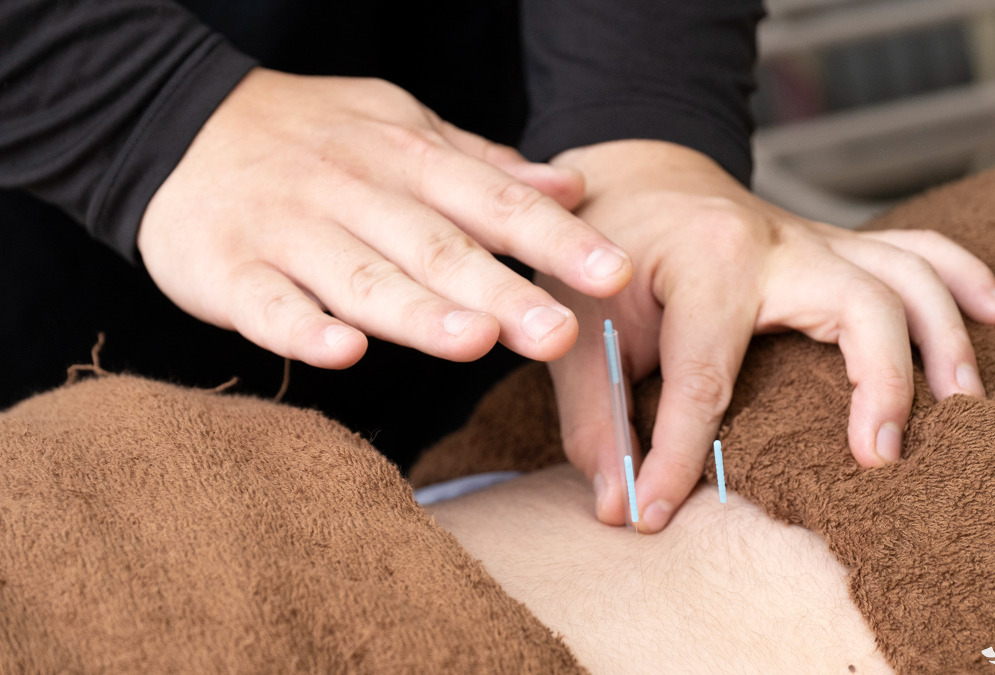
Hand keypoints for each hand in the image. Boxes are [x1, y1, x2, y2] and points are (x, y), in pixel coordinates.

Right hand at [139, 68, 631, 367]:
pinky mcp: (229, 270)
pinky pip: (268, 303)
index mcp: (407, 159)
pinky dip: (301, 327)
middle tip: (563, 332)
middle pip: (437, 248)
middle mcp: (355, 192)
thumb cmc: (313, 137)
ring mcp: (289, 230)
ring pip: (361, 277)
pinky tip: (342, 352)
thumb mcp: (402, 130)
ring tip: (474, 340)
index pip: (493, 201)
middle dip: (502, 292)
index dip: (554, 238)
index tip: (613, 271)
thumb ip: (485, 167)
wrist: (176, 124)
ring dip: (417, 311)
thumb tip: (573, 189)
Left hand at [539, 140, 994, 531]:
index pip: (707, 379)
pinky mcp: (836, 247)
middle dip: (882, 384)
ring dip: (946, 341)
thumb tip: (619, 506)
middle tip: (879, 460)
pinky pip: (920, 250)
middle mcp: (778, 243)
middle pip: (864, 305)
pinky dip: (965, 280)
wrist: (633, 180)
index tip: (658, 514)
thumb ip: (595, 417)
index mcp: (710, 262)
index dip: (680, 458)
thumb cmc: (603, 256)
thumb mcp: (580, 330)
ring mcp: (817, 239)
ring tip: (966, 411)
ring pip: (910, 273)